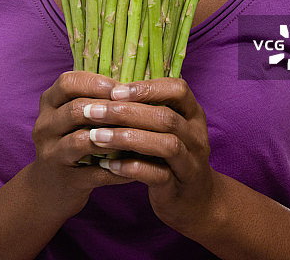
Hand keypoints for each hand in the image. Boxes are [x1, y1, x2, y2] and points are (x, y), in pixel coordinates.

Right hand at [29, 70, 135, 219]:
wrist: (50, 187)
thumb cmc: (73, 139)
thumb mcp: (75, 115)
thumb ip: (96, 97)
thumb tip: (134, 85)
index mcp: (49, 103)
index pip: (67, 83)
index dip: (95, 82)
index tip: (122, 88)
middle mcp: (45, 126)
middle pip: (75, 109)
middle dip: (108, 108)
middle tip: (135, 109)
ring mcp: (52, 154)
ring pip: (82, 140)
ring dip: (113, 136)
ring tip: (137, 134)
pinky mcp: (66, 180)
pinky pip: (95, 172)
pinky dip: (118, 167)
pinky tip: (137, 163)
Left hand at [83, 76, 217, 238]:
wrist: (194, 202)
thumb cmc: (171, 157)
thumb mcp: (167, 129)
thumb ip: (148, 110)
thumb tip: (106, 91)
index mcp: (193, 114)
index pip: (177, 89)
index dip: (146, 88)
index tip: (114, 92)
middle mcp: (196, 136)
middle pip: (166, 117)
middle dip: (127, 112)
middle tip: (93, 112)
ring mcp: (191, 162)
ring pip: (165, 145)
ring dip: (127, 138)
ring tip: (96, 136)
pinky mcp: (179, 188)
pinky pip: (158, 175)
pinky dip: (131, 168)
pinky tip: (107, 165)